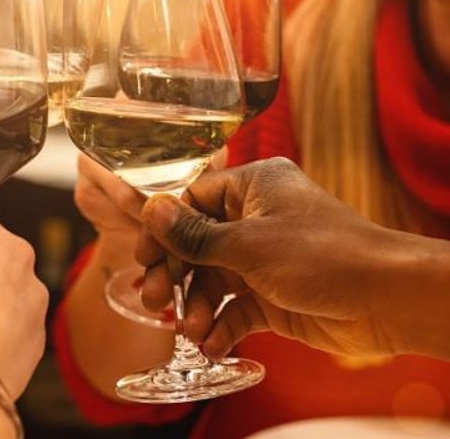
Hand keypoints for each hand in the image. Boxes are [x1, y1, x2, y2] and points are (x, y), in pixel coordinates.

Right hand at [138, 157, 437, 358]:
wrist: (387, 301)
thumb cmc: (323, 255)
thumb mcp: (249, 244)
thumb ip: (195, 234)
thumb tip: (151, 210)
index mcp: (253, 187)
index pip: (192, 200)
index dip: (163, 230)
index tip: (144, 258)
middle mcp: (256, 218)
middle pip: (196, 243)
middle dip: (175, 274)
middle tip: (155, 300)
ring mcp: (264, 258)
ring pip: (213, 279)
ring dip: (198, 305)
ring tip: (190, 329)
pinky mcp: (274, 295)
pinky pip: (235, 308)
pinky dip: (221, 325)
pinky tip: (211, 344)